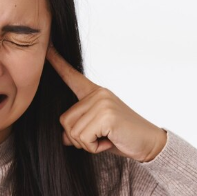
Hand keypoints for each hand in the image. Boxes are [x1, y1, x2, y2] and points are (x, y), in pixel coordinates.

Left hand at [46, 43, 166, 162]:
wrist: (149, 143)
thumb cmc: (122, 136)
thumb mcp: (96, 132)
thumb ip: (78, 129)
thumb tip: (63, 137)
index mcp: (94, 93)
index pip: (72, 76)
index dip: (58, 63)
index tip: (47, 47)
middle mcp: (97, 94)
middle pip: (65, 121)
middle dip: (79, 138)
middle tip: (100, 136)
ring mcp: (102, 102)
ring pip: (73, 132)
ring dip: (87, 144)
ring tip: (106, 138)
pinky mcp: (106, 115)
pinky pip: (84, 138)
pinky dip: (94, 147)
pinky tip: (109, 141)